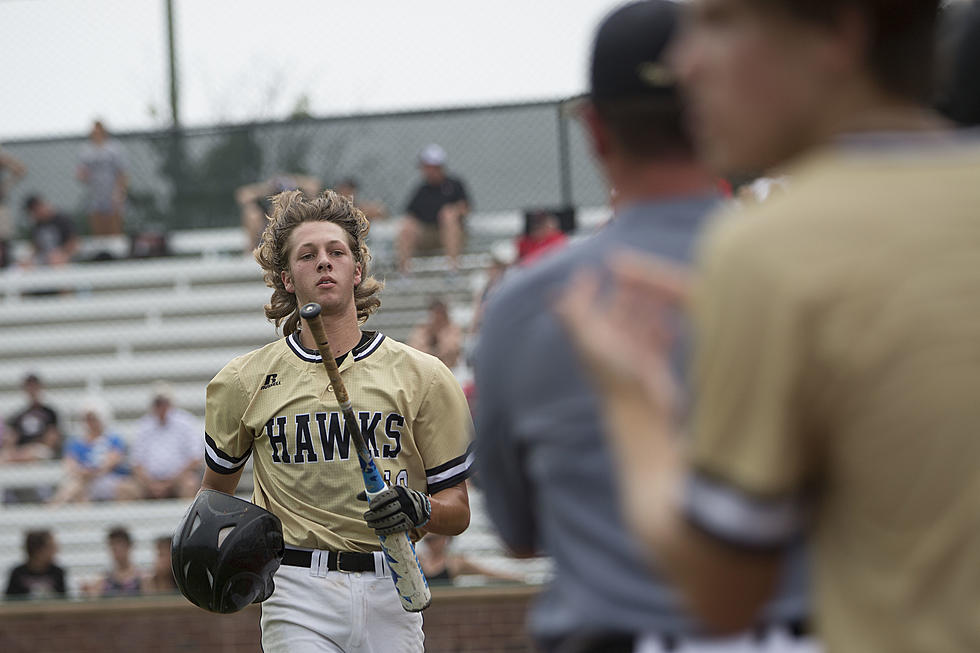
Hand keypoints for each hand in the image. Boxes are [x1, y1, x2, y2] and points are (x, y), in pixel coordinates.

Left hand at [358, 486, 430, 535]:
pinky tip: (377, 531)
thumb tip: (358, 496)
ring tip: (370, 524)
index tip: (370, 507)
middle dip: (375, 515)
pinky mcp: (409, 523)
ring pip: (390, 520)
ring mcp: (407, 513)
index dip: (378, 502)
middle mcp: (404, 502)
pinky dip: (385, 530)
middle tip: (367, 517)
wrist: (422, 507)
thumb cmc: (401, 498)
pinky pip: (395, 528)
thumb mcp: (392, 492)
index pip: (387, 496)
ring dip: (378, 524)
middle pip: (387, 510)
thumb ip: (377, 493)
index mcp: (400, 492)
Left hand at [553, 251, 689, 412]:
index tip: (592, 270)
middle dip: (626, 292)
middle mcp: (610, 347)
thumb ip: (575, 314)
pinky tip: (671, 323)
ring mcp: (633, 356)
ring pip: (640, 322)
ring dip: (649, 306)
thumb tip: (556, 291)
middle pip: (617, 311)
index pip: (585, 308)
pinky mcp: (654, 365)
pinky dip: (664, 328)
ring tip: (658, 292)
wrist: (643, 415)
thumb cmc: (615, 378)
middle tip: (636, 272)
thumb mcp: (590, 340)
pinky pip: (659, 340)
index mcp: (592, 340)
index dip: (585, 290)